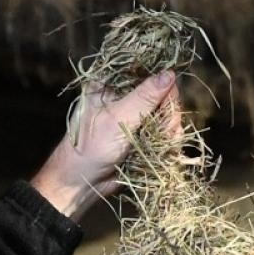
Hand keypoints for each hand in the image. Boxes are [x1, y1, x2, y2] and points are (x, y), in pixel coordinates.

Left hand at [30, 70, 178, 220]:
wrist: (82, 181)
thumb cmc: (90, 146)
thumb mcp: (118, 117)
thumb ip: (145, 96)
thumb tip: (170, 74)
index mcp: (114, 83)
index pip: (151, 73)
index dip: (164, 87)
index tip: (165, 103)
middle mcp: (128, 96)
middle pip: (166, 95)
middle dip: (168, 115)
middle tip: (158, 131)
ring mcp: (138, 117)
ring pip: (170, 116)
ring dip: (169, 132)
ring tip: (154, 146)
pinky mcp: (145, 136)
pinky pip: (169, 134)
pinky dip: (168, 144)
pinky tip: (159, 153)